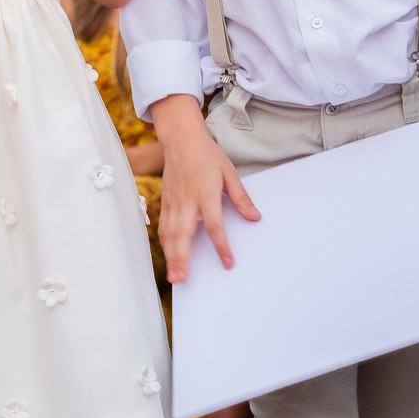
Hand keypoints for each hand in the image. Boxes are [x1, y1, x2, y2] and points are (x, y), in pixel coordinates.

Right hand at [155, 100, 260, 282]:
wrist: (182, 138)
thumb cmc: (207, 154)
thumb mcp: (229, 173)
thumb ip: (241, 197)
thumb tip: (255, 217)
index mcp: (206, 194)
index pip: (214, 225)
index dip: (222, 246)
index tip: (228, 263)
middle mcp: (187, 200)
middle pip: (183, 234)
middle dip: (182, 258)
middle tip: (182, 279)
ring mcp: (173, 201)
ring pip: (170, 233)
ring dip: (171, 256)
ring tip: (174, 276)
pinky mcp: (165, 200)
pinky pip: (163, 225)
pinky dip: (165, 243)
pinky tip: (168, 256)